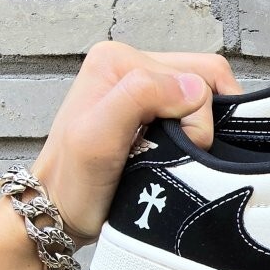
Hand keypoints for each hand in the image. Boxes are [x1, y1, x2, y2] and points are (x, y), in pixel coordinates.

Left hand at [31, 41, 242, 245]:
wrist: (64, 210)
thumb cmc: (76, 181)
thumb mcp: (99, 137)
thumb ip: (141, 96)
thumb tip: (194, 88)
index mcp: (119, 59)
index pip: (196, 74)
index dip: (198, 118)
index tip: (176, 150)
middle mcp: (133, 64)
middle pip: (204, 80)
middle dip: (200, 123)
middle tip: (175, 154)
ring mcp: (145, 86)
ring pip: (206, 97)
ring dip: (199, 130)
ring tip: (173, 154)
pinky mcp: (154, 107)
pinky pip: (199, 110)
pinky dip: (198, 133)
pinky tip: (180, 150)